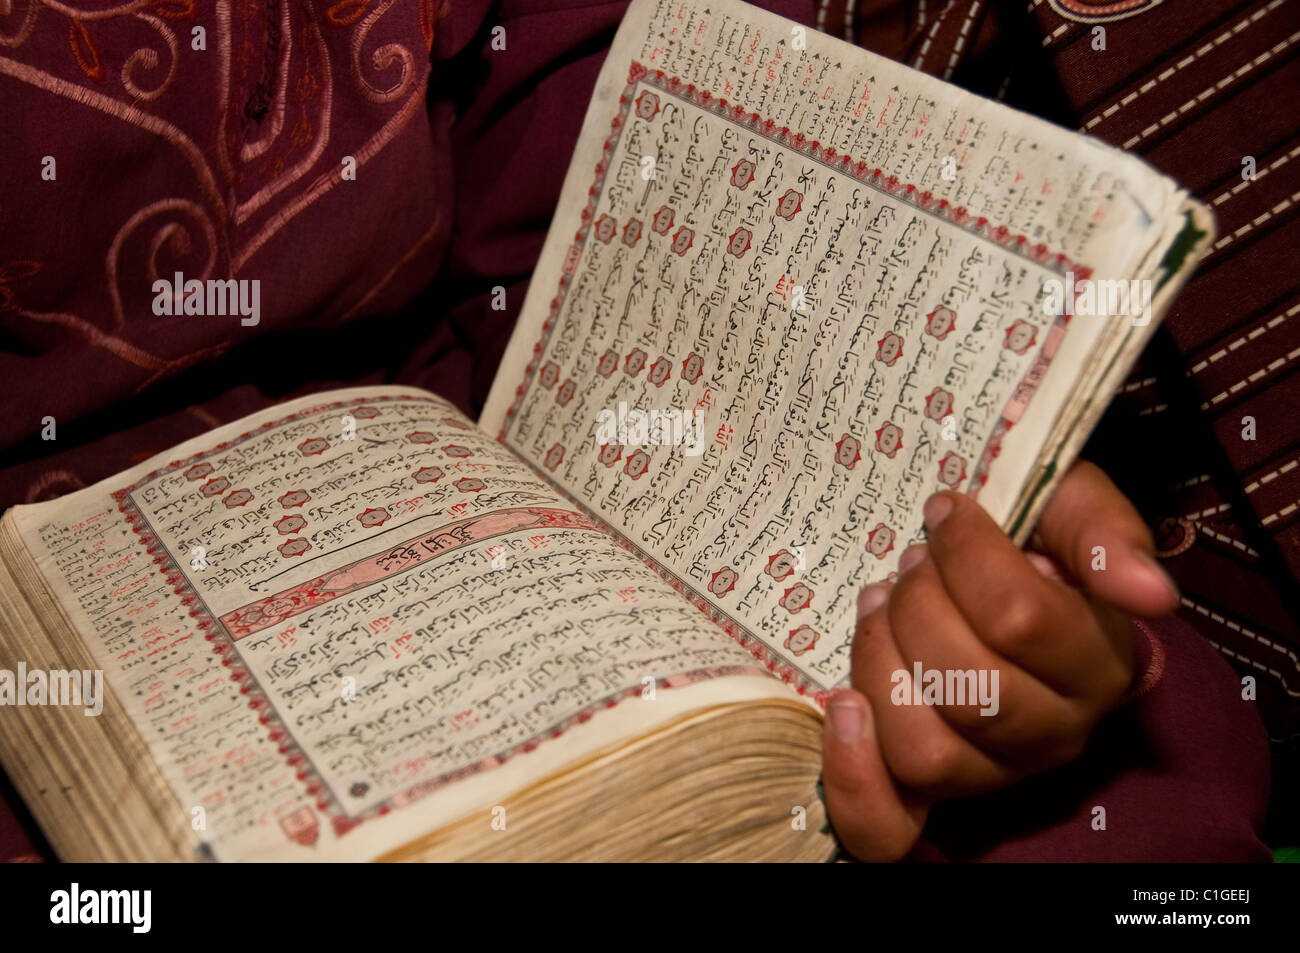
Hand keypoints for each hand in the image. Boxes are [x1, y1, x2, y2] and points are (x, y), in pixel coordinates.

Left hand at [820, 461, 1178, 860]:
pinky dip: (854, 778)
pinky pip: (887, 827)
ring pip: (924, 751)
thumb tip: (1151, 594)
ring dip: (880, 665)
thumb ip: (1105, 535)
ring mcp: (990, 773)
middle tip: (911, 566)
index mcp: (1097, 667)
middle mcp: (1052, 736)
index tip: (945, 512)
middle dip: (918, 606)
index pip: (1020, 620)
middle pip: (968, 689)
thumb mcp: (1069, 508)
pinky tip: (843, 707)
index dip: (965, 555)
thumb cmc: (1028, 540)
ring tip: (879, 610)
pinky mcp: (928, 797)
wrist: (988, 574)